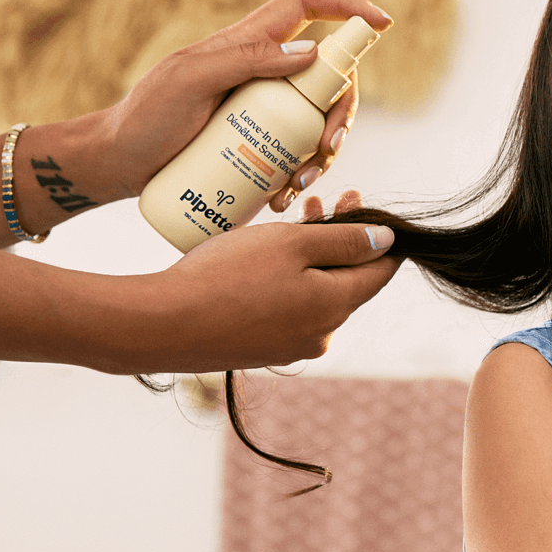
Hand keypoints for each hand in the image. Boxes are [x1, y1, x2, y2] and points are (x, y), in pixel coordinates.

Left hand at [95, 0, 392, 204]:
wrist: (121, 164)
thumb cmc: (146, 116)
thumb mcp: (189, 79)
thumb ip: (244, 58)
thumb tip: (309, 52)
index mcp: (250, 41)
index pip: (309, 5)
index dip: (349, 6)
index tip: (383, 24)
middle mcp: (265, 71)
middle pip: (330, 77)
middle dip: (342, 112)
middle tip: (327, 149)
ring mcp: (265, 109)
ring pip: (320, 120)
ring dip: (325, 154)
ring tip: (299, 186)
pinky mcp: (260, 144)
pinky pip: (299, 155)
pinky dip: (305, 176)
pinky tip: (288, 198)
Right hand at [136, 217, 397, 372]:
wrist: (163, 324)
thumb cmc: (228, 275)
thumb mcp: (292, 243)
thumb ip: (345, 240)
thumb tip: (388, 241)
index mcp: (336, 306)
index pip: (381, 271)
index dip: (378, 235)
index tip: (356, 201)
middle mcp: (322, 334)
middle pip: (347, 280)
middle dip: (337, 239)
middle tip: (318, 201)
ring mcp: (292, 346)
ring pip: (316, 293)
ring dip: (310, 258)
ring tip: (286, 223)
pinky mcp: (265, 350)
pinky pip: (290, 309)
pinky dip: (288, 282)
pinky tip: (263, 260)